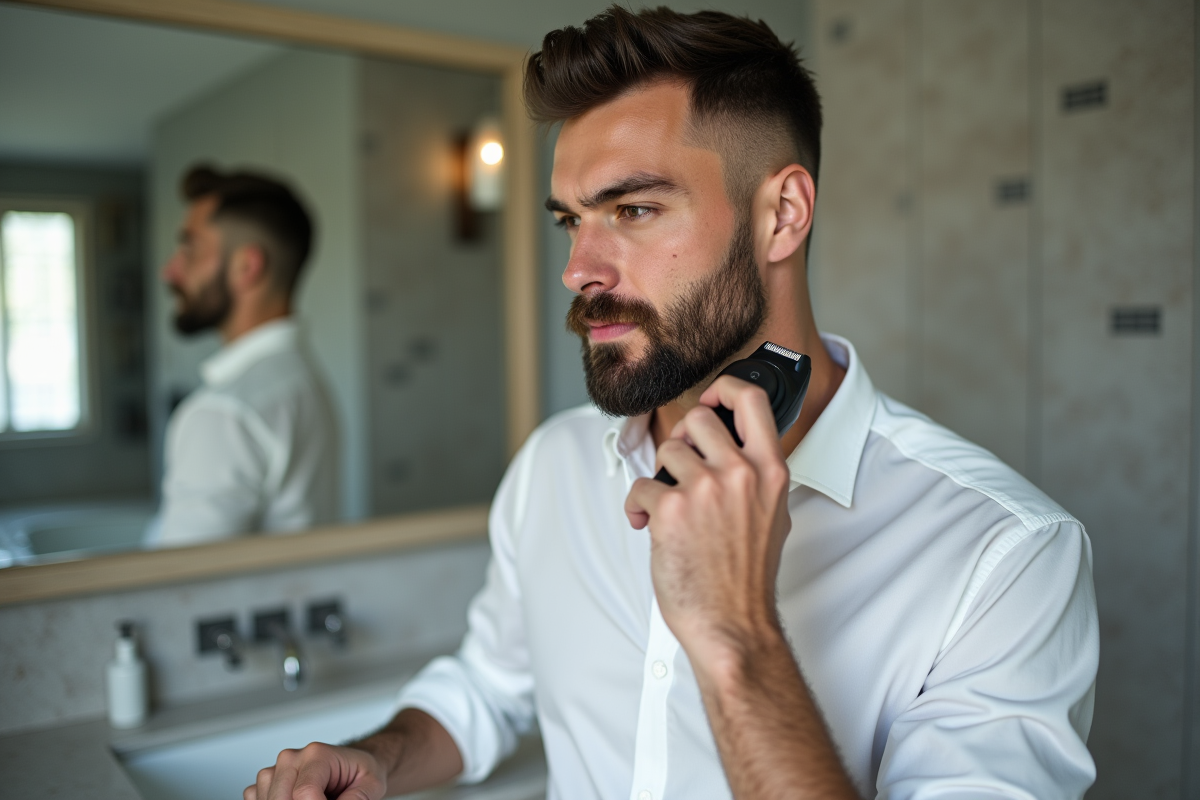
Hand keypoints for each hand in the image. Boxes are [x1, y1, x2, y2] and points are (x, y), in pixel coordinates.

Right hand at [244, 742, 386, 799]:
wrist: (355, 765)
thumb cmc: (361, 773)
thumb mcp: (372, 785)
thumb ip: (356, 799)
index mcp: (317, 754)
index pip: (304, 793)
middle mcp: (292, 758)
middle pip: (280, 798)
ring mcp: (276, 769)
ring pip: (266, 799)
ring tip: (315, 799)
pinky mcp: (266, 782)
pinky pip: (255, 799)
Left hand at [624, 375, 792, 659]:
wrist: (733, 624)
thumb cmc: (748, 577)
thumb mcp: (774, 515)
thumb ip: (758, 475)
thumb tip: (735, 445)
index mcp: (771, 471)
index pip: (751, 399)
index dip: (724, 389)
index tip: (710, 402)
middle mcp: (740, 473)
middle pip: (697, 419)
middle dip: (681, 442)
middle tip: (680, 470)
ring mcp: (705, 489)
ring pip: (666, 450)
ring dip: (659, 478)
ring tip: (668, 509)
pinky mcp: (671, 510)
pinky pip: (640, 487)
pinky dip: (638, 508)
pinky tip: (648, 526)